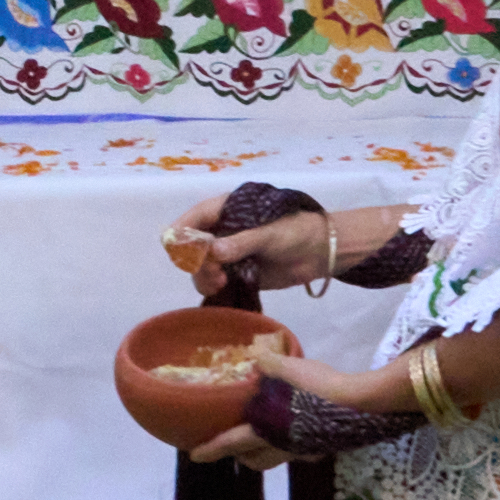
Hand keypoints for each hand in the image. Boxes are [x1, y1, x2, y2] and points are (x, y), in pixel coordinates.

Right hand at [165, 194, 336, 299]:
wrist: (321, 252)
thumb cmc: (296, 232)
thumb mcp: (270, 234)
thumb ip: (242, 242)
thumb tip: (214, 252)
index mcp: (227, 210)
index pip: (194, 218)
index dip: (182, 233)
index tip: (179, 251)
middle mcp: (222, 231)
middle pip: (192, 246)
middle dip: (196, 260)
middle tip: (214, 273)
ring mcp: (228, 253)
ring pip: (200, 266)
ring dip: (204, 275)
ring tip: (221, 282)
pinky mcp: (236, 273)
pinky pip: (214, 280)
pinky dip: (213, 286)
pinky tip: (222, 288)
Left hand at [202, 353, 411, 467]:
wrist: (361, 405)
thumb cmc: (317, 389)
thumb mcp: (288, 369)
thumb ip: (268, 363)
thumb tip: (255, 355)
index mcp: (267, 432)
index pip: (232, 443)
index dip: (212, 449)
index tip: (194, 456)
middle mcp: (284, 448)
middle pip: (256, 461)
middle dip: (241, 456)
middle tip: (234, 444)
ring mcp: (306, 450)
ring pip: (279, 458)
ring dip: (266, 450)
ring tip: (264, 435)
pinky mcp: (325, 446)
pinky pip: (300, 450)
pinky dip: (291, 442)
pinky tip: (298, 427)